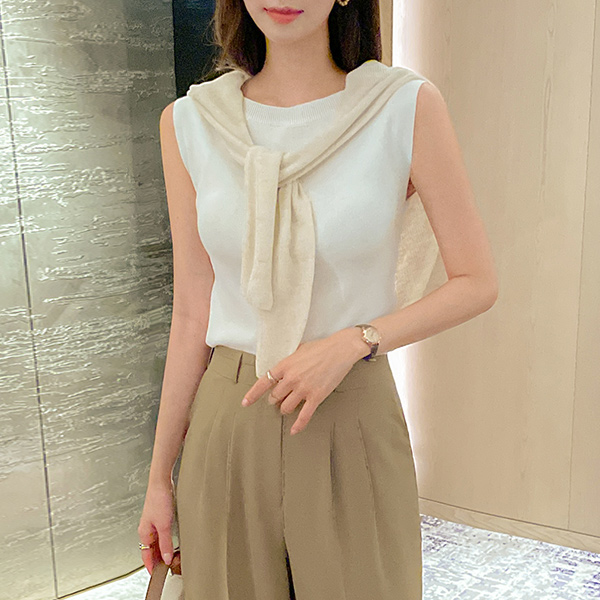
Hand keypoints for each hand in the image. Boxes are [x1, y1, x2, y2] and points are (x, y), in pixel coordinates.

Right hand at [138, 478, 175, 574]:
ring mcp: (153, 522)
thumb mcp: (164, 525)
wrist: (161, 482)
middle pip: (151, 549)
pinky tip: (171, 540)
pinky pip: (161, 533)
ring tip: (172, 556)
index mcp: (144, 533)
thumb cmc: (159, 499)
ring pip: (157, 541)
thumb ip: (165, 543)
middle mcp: (147, 528)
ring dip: (163, 549)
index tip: (156, 575)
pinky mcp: (160, 516)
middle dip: (158, 558)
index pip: (146, 555)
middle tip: (168, 566)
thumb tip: (166, 558)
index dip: (151, 566)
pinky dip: (165, 540)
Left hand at [241, 327, 368, 434]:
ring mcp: (303, 389)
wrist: (341, 350)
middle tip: (278, 399)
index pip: (263, 382)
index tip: (245, 403)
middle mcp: (291, 378)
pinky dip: (298, 425)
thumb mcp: (299, 349)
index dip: (252, 394)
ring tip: (288, 406)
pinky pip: (304, 416)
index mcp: (285, 366)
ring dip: (285, 409)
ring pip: (286, 407)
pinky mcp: (316, 397)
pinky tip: (294, 431)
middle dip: (275, 399)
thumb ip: (288, 361)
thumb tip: (281, 368)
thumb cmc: (321, 347)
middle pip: (275, 397)